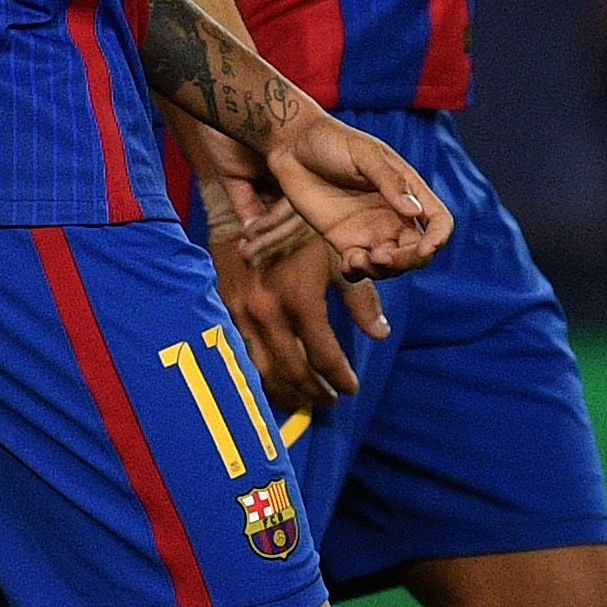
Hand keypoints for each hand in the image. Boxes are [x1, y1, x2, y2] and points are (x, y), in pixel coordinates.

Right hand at [211, 206, 379, 411]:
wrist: (244, 205)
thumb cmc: (298, 227)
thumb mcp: (336, 257)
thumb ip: (361, 299)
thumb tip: (381, 333)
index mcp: (299, 300)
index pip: (323, 357)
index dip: (340, 377)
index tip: (351, 387)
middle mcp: (267, 313)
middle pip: (293, 371)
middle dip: (314, 391)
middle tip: (330, 400)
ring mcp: (241, 314)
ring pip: (262, 369)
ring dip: (285, 390)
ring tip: (304, 400)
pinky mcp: (224, 311)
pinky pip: (242, 354)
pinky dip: (259, 373)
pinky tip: (273, 379)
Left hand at [258, 110, 450, 279]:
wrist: (292, 147)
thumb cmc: (331, 141)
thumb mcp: (363, 154)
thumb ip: (388, 181)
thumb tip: (414, 211)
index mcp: (407, 191)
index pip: (438, 221)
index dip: (438, 238)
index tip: (426, 248)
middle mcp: (393, 215)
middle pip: (417, 252)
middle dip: (407, 261)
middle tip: (383, 256)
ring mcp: (369, 231)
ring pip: (390, 266)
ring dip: (382, 270)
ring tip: (359, 259)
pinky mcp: (344, 241)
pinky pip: (360, 268)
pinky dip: (359, 273)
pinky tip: (349, 263)